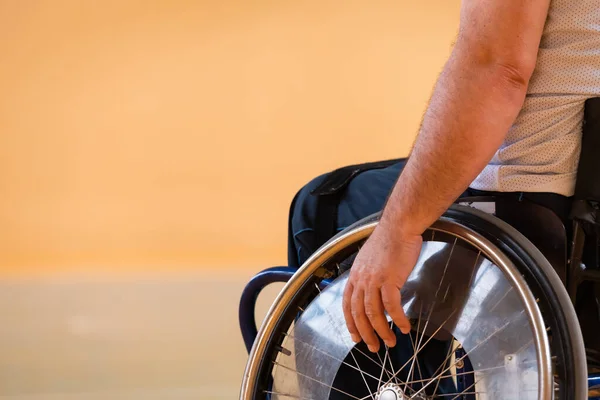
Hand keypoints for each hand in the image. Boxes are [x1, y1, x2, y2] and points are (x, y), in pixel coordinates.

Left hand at [342, 223, 421, 352]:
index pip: (347, 304)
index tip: (356, 337)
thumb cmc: (388, 240)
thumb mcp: (369, 259)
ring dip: (382, 331)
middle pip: (359, 313)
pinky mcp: (389, 279)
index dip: (351, 323)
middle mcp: (361, 279)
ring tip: (391, 342)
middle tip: (374, 347)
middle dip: (366, 334)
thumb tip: (372, 290)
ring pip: (374, 313)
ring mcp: (374, 280)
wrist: (398, 226)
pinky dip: (398, 319)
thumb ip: (368, 275)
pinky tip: (405, 327)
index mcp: (355, 275)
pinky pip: (392, 306)